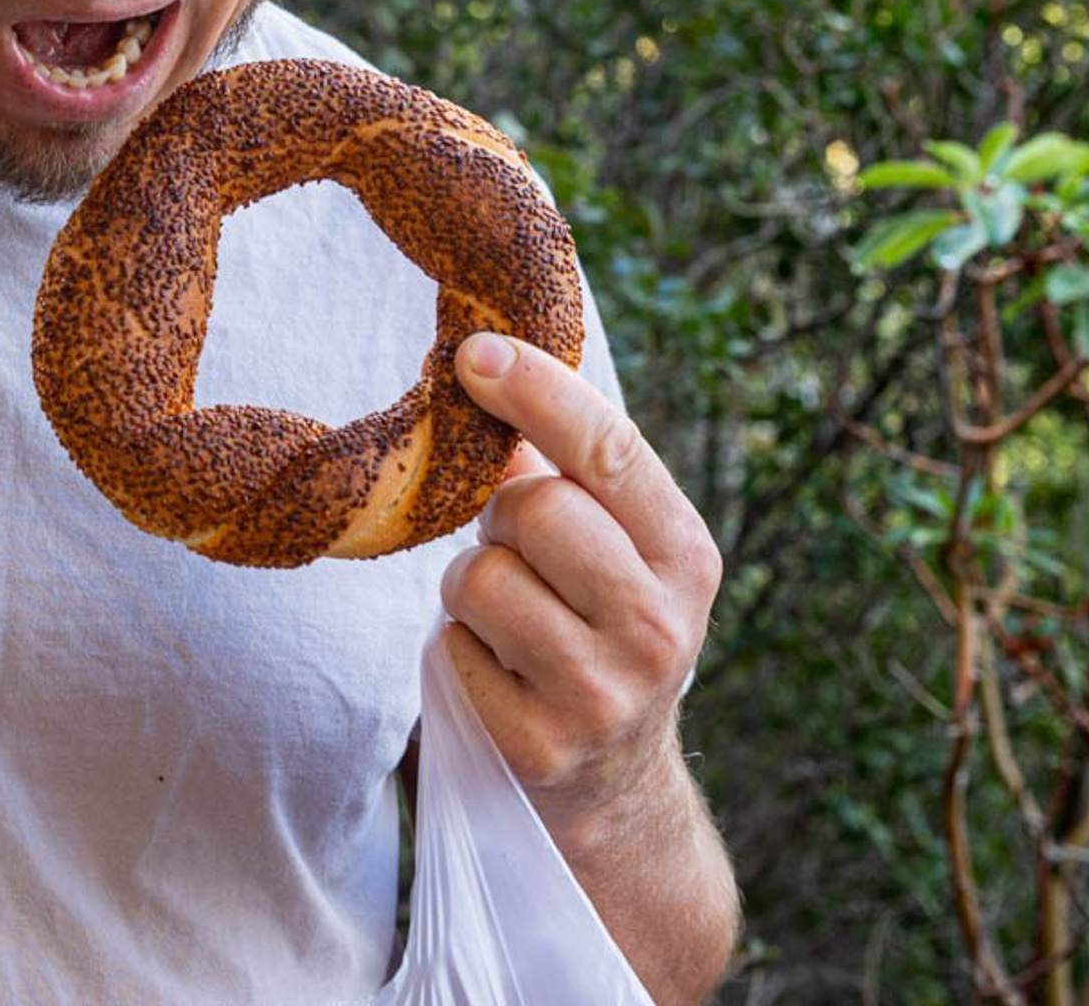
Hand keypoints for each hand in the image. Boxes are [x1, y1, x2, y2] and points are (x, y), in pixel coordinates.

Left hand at [437, 331, 722, 846]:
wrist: (613, 784)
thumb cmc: (598, 624)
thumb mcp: (614, 547)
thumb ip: (566, 467)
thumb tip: (484, 370)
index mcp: (685, 554)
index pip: (611, 448)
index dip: (538, 390)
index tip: (476, 352)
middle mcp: (658, 625)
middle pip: (535, 508)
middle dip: (502, 515)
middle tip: (518, 548)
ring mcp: (601, 693)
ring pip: (482, 575)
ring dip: (471, 583)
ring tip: (509, 613)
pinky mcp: (538, 744)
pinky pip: (451, 646)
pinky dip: (458, 646)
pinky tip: (498, 670)